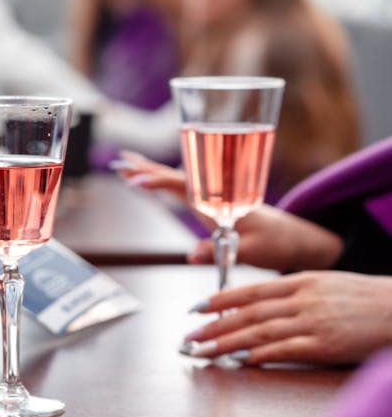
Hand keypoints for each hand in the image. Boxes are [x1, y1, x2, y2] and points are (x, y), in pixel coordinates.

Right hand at [114, 150, 341, 271]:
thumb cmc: (279, 243)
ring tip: (128, 165)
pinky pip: (186, 188)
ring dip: (153, 171)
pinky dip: (165, 181)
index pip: (182, 185)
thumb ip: (221, 251)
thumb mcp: (252, 251)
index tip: (133, 179)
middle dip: (146, 168)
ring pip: (178, 180)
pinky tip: (155, 180)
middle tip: (118, 161)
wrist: (298, 238)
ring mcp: (214, 199)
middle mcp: (214, 195)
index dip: (156, 181)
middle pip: (174, 176)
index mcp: (220, 202)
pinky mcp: (216, 205)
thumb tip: (190, 255)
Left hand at [181, 272, 391, 364]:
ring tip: (203, 352)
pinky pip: (284, 350)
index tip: (195, 308)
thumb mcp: (326, 284)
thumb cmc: (365, 298)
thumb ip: (294, 292)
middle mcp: (302, 299)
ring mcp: (313, 321)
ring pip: (258, 332)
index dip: (218, 299)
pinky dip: (258, 355)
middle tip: (189, 336)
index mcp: (300, 281)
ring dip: (226, 343)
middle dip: (213, 326)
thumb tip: (260, 305)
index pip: (249, 291)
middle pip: (247, 313)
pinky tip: (239, 361)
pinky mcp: (326, 344)